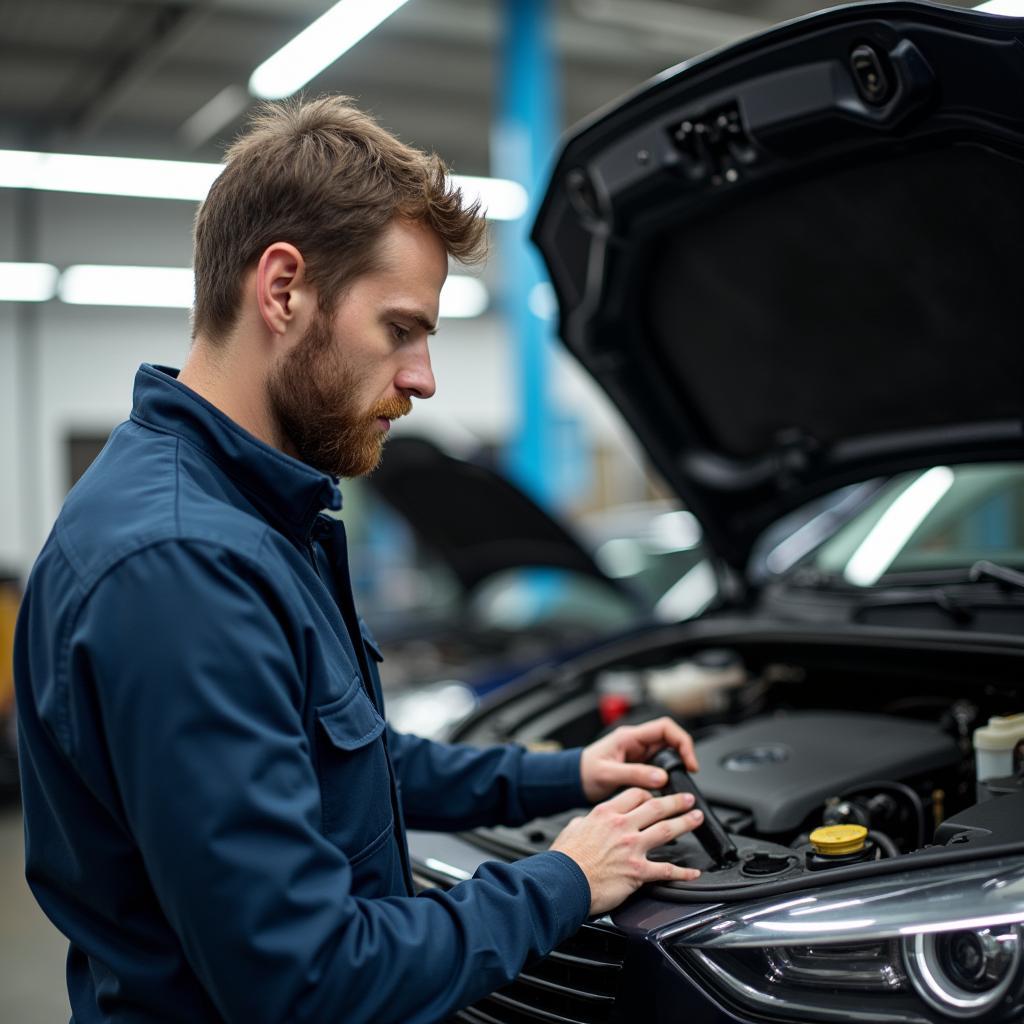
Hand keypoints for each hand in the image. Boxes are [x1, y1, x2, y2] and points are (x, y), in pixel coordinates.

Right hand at [551, 787, 702, 913]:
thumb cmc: (565, 860)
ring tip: (696, 818)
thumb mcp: (572, 829)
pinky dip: (684, 872)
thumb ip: (586, 822)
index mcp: (606, 813)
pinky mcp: (638, 872)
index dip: (650, 793)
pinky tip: (694, 872)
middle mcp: (622, 826)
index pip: (635, 794)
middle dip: (676, 801)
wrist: (563, 882)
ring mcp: (632, 848)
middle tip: (688, 799)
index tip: (657, 795)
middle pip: (656, 807)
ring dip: (685, 823)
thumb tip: (587, 822)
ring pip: (666, 830)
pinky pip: (667, 870)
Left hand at [580, 716, 698, 803]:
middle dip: (683, 753)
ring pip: (667, 753)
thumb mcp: (608, 774)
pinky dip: (668, 775)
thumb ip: (634, 774)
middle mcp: (636, 742)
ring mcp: (638, 753)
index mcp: (629, 736)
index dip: (682, 741)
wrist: (573, 780)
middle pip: (670, 739)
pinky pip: (660, 766)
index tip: (689, 761)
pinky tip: (668, 787)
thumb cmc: (585, 772)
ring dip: (676, 765)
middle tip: (690, 771)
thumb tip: (661, 777)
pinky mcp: (638, 765)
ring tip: (680, 782)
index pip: (665, 728)